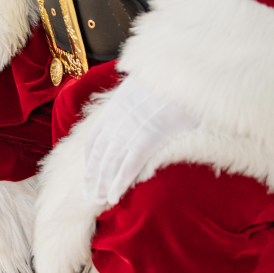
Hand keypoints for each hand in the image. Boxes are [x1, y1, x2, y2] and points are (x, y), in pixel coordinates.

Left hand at [83, 74, 198, 208]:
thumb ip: (138, 99)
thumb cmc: (172, 80)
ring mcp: (131, 128)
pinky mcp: (147, 138)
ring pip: (110, 162)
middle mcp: (118, 118)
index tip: (89, 171)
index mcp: (116, 106)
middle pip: (99, 153)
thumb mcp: (147, 86)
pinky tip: (115, 197)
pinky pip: (129, 165)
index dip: (91, 157)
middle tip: (89, 195)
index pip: (96, 137)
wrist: (185, 71)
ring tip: (99, 201)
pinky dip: (120, 183)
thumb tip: (140, 105)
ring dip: (103, 184)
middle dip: (93, 175)